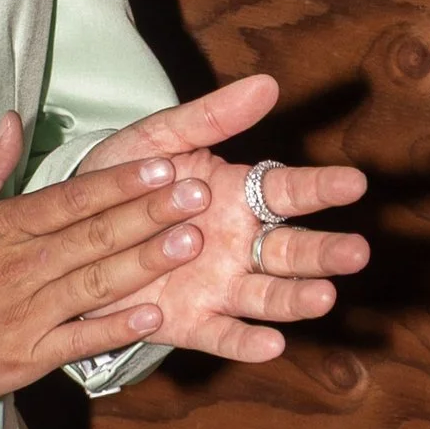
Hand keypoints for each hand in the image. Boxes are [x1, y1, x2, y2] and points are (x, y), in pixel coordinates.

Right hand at [0, 113, 212, 409]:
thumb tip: (12, 120)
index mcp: (3, 227)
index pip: (72, 198)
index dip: (120, 182)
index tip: (164, 164)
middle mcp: (21, 267)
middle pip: (95, 235)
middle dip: (150, 213)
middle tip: (198, 194)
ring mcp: (26, 314)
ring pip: (96, 284)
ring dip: (145, 262)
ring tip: (191, 243)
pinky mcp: (25, 358)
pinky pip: (77, 342)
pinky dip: (114, 330)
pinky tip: (154, 316)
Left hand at [82, 74, 369, 356]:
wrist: (72, 236)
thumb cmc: (125, 182)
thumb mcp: (159, 139)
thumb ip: (210, 117)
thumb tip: (266, 83)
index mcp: (239, 197)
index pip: (290, 191)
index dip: (321, 187)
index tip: (354, 182)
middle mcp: (240, 246)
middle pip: (291, 250)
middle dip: (325, 252)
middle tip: (357, 251)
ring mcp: (220, 287)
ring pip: (268, 296)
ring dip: (297, 298)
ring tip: (324, 297)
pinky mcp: (192, 322)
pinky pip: (223, 335)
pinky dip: (246, 343)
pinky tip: (271, 345)